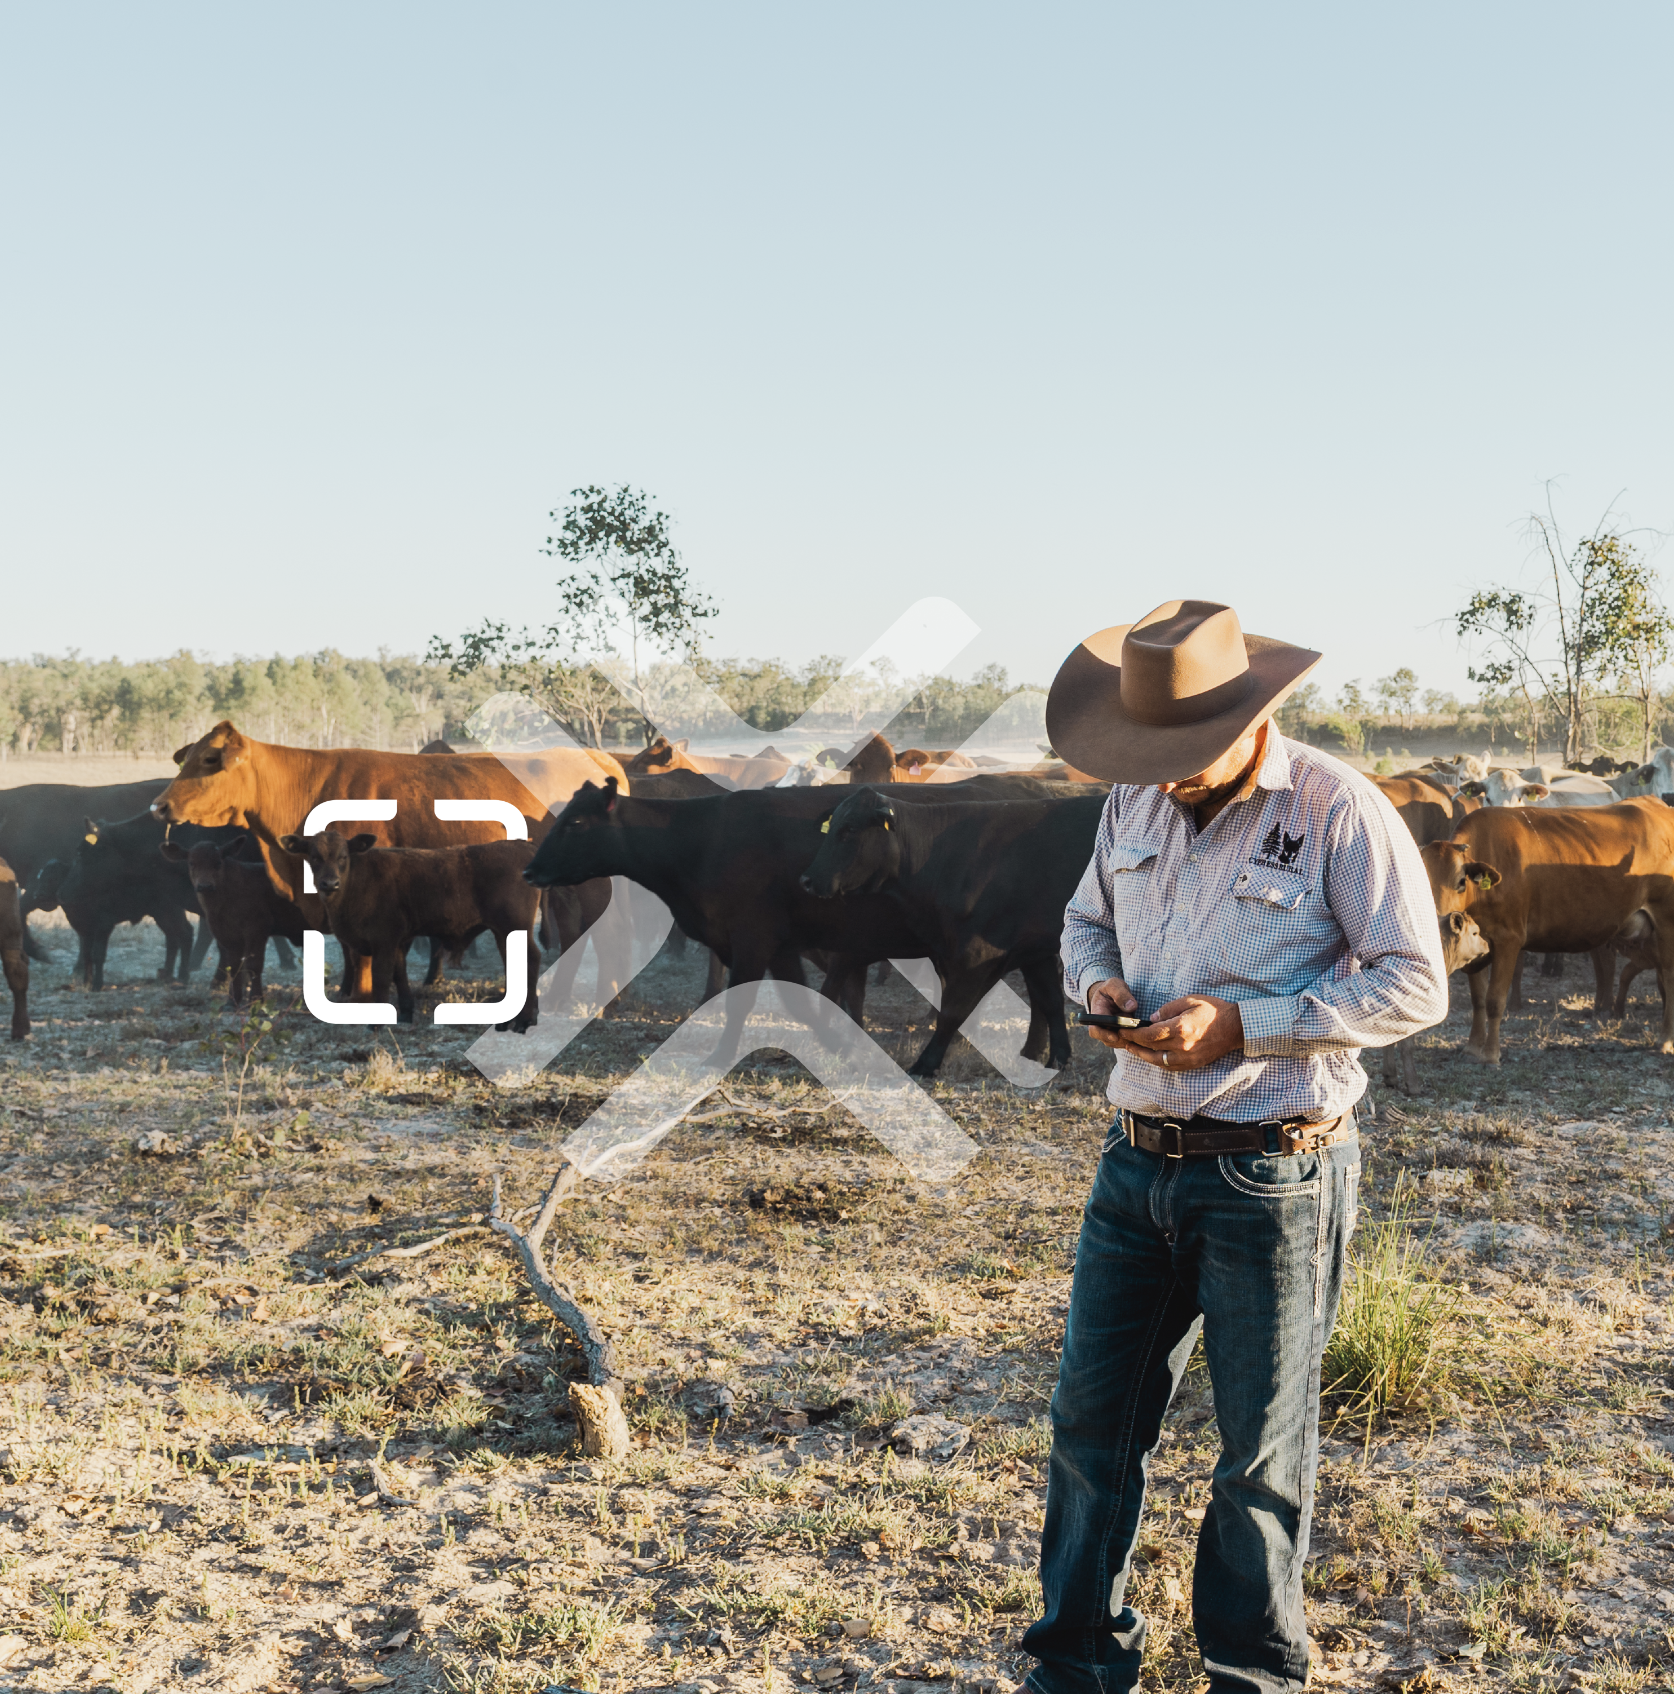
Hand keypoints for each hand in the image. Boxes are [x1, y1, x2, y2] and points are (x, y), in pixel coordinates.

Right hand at [1083, 978, 1138, 1050]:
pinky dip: (1136, 1039)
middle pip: (1109, 1040)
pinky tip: (1145, 1033)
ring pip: (1120, 1043)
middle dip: (1122, 1039)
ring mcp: (1112, 1031)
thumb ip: (1121, 994)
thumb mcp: (1114, 985)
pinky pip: (1128, 1041)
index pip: (1095, 1030)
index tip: (1115, 1036)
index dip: (1103, 1035)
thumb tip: (1131, 1007)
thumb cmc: (1112, 988)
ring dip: (1130, 1040)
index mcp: (1097, 1014)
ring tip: (1142, 1033)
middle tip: (1136, 1034)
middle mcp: (1103, 1026)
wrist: (1114, 992)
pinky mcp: (1122, 1034)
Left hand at [1121, 995, 1244, 1071]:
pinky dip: (1157, 1061)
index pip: (1149, 1034)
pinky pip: (1169, 1066)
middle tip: (1122, 1039)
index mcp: (1180, 1028)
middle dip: (1134, 1043)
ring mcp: (1187, 1058)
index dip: (1133, 1033)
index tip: (1123, 1030)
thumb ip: (1167, 1010)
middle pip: (1150, 1048)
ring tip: (1132, 1048)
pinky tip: (1150, 1055)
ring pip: (1157, 1060)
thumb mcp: (1189, 1000)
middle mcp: (1182, 1046)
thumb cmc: (1213, 1010)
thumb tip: (1151, 1020)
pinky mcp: (1192, 1064)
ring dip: (1142, 1055)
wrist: (1235, 1027)